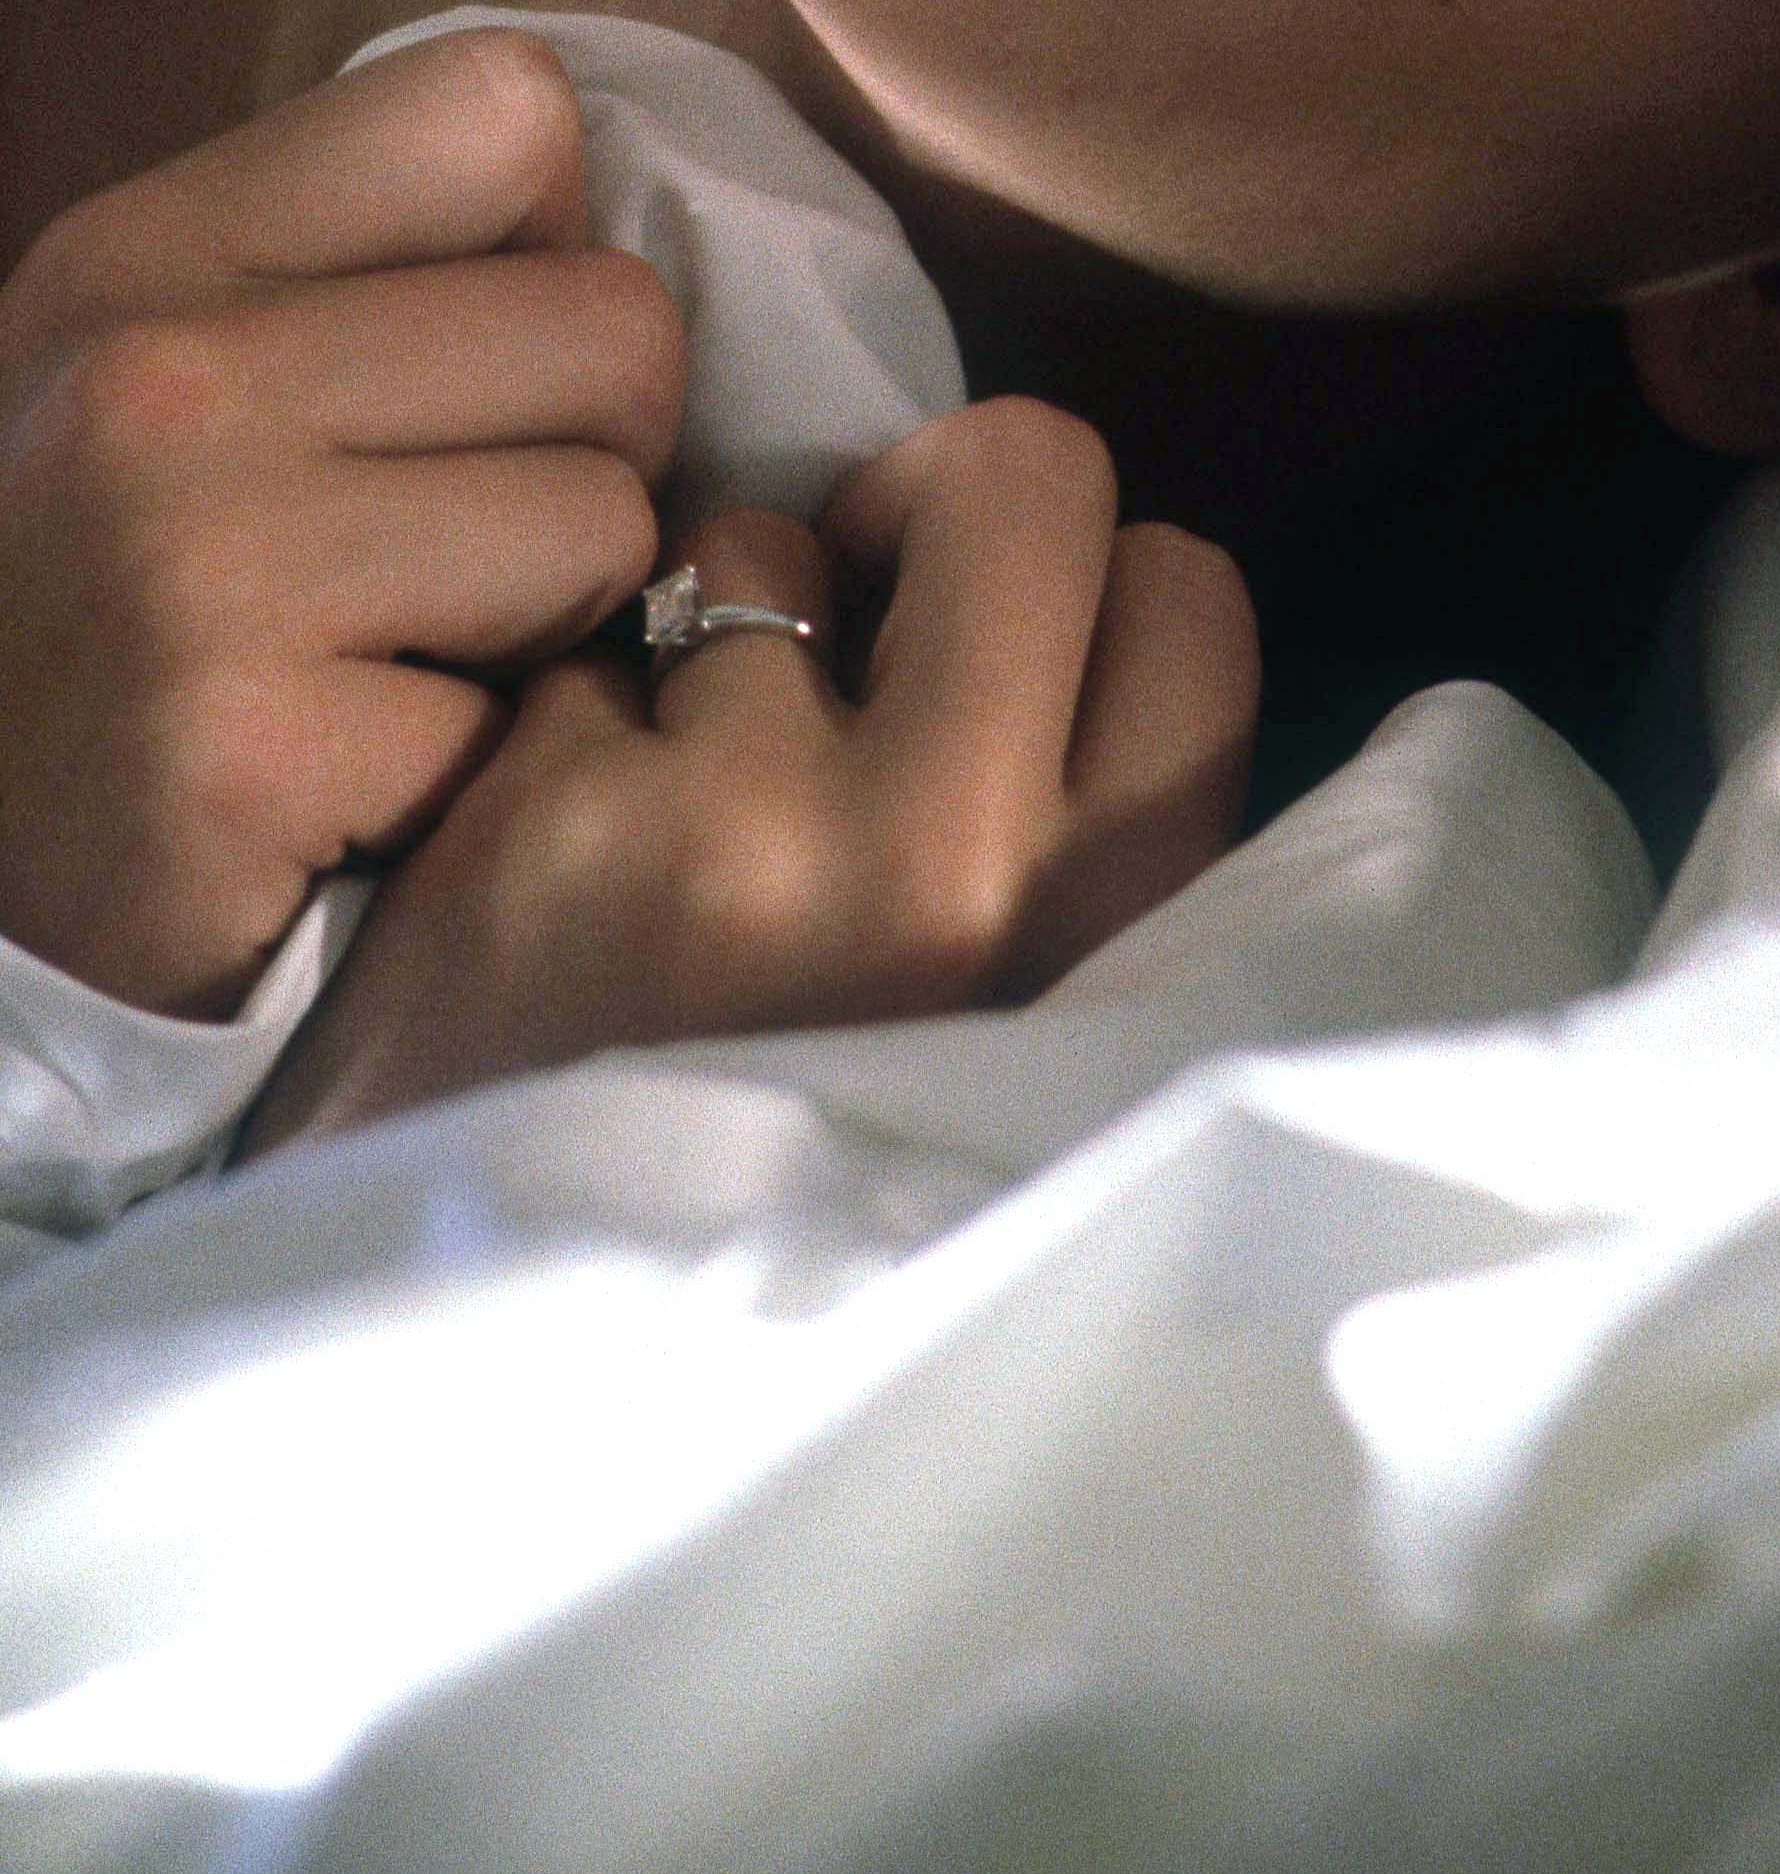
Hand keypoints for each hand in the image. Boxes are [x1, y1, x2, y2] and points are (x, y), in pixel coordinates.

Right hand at [0, 30, 683, 1016]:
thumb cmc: (101, 630)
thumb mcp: (174, 388)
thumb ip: (366, 278)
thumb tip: (626, 221)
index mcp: (145, 252)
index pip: (505, 106)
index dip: (548, 250)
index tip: (466, 372)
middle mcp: (158, 374)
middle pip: (618, 325)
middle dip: (585, 460)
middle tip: (446, 565)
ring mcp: (197, 558)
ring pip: (610, 522)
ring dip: (549, 626)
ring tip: (395, 672)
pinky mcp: (249, 748)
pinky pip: (531, 720)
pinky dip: (476, 778)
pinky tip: (352, 796)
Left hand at [236, 397, 1260, 1151]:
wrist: (498, 1403)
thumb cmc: (798, 1196)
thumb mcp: (1025, 1045)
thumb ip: (1080, 830)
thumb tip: (1067, 577)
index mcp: (1102, 935)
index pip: (1188, 587)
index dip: (1088, 598)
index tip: (1014, 674)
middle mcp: (946, 863)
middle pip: (1019, 470)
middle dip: (935, 507)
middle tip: (869, 619)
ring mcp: (733, 825)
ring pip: (764, 539)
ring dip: (726, 634)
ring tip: (692, 794)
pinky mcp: (539, 817)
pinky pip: (588, 641)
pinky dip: (573, 721)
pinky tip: (561, 855)